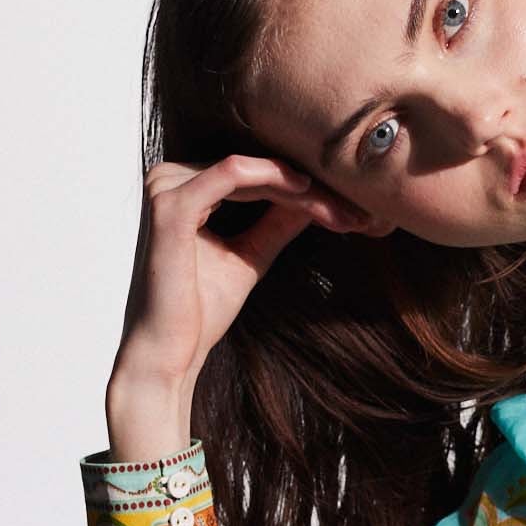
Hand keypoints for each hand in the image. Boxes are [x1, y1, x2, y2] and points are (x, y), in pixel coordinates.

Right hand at [105, 153, 371, 459]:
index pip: (253, 175)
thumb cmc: (200, 311)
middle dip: (312, 189)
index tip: (351, 210)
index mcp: (183, 187)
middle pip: (255, 170)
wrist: (170, 355)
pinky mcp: (171, 205)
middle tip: (359, 210)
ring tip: (342, 211)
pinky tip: (307, 193)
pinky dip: (274, 180)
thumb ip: (277, 222)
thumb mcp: (250, 255)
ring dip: (302, 188)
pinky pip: (232, 175)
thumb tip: (316, 196)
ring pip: (251, 170)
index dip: (306, 189)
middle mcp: (169, 177)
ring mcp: (166, 187)